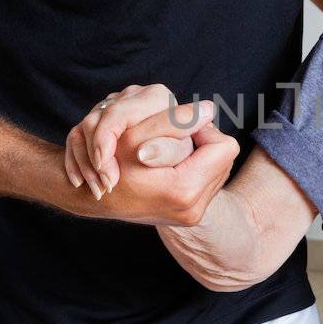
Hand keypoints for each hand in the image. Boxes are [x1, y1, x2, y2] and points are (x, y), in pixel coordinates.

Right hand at [64, 84, 237, 225]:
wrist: (97, 202)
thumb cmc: (109, 166)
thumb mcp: (135, 138)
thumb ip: (174, 121)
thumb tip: (209, 108)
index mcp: (184, 190)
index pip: (224, 146)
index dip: (203, 131)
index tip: (179, 130)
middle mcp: (194, 208)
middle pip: (225, 157)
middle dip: (202, 143)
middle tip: (172, 141)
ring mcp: (194, 214)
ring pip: (220, 167)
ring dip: (199, 155)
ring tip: (170, 155)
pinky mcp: (192, 215)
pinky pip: (210, 179)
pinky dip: (194, 168)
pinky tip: (172, 167)